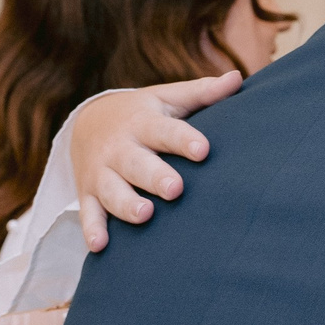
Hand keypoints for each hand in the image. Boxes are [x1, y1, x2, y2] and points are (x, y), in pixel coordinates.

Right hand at [68, 72, 240, 250]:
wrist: (87, 122)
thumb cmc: (142, 114)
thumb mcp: (167, 98)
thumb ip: (202, 93)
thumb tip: (237, 78)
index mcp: (143, 123)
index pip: (165, 130)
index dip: (183, 140)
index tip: (203, 150)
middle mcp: (120, 148)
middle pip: (137, 164)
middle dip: (155, 176)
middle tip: (175, 188)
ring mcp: (101, 172)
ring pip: (112, 191)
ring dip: (126, 204)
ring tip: (145, 215)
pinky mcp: (88, 194)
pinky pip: (88, 213)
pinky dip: (92, 230)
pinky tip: (100, 246)